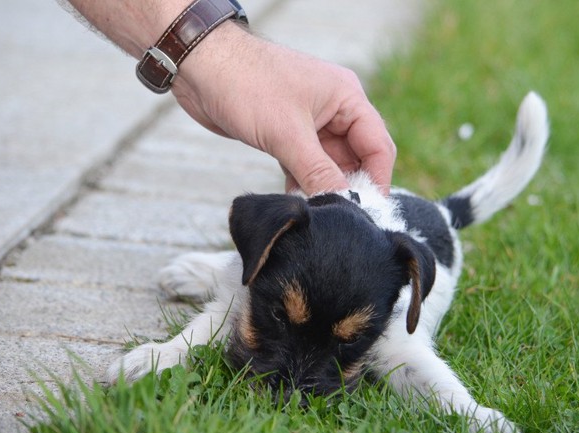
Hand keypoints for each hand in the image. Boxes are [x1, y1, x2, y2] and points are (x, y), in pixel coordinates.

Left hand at [171, 23, 395, 194]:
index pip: (378, 146)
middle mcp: (334, 109)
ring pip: (328, 165)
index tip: (368, 213)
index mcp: (347, 97)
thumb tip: (343, 204)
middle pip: (356, 158)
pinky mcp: (287, 134)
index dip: (376, 180)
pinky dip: (302, 183)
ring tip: (315, 214)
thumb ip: (317, 172)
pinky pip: (305, 165)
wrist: (199, 67)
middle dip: (347, 187)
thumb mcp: (286, 133)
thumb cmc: (245, 83)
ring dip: (322, 188)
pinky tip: (296, 203)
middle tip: (337, 219)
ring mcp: (310, 122)